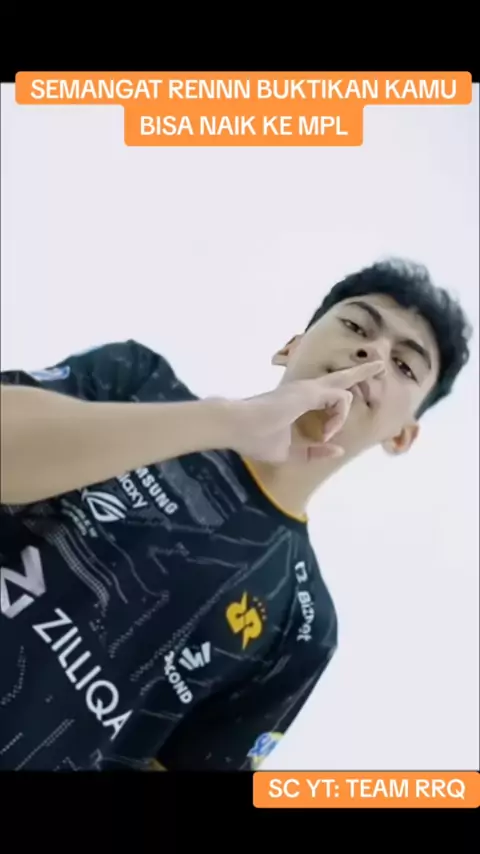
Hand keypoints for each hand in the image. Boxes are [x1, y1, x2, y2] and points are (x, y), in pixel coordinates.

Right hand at [227, 361, 383, 463]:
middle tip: (380, 365)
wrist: (236, 427)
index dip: (338, 407)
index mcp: (298, 401)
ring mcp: (308, 388)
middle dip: (362, 372)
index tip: (329, 438)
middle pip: (341, 377)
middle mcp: (305, 390)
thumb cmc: (255, 438)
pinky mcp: (310, 391)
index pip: (326, 394)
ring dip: (340, 418)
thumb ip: (313, 452)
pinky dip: (338, 417)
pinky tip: (326, 431)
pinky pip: (341, 398)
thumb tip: (339, 450)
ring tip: (326, 435)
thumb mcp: (289, 452)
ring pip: (344, 391)